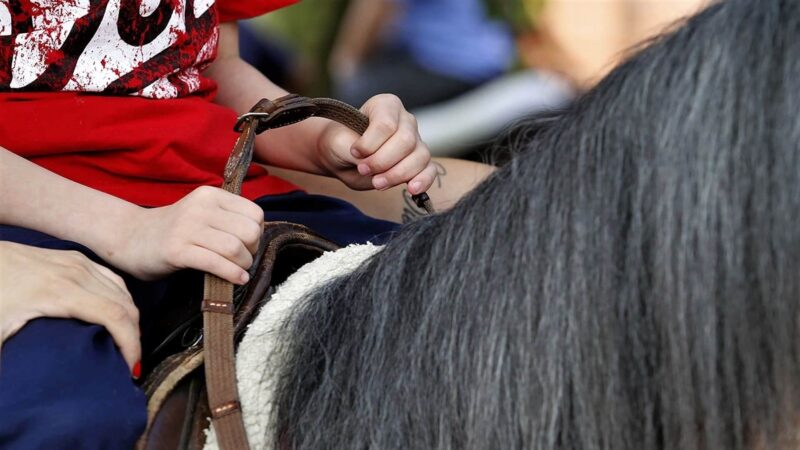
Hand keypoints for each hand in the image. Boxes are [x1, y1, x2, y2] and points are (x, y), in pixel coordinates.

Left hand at [0, 242, 139, 370]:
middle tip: (130, 361)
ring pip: (123, 291)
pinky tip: (117, 313)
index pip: (115, 317)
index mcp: (62, 292)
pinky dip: (122, 299)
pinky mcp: (77, 257)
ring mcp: (79, 262)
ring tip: (126, 342)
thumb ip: (6, 360)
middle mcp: (78, 274)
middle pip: (125, 305)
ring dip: (131, 318)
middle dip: (134, 336)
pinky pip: (113, 279)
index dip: (130, 343)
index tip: (130, 367)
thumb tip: (17, 394)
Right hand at [112, 186, 263, 284]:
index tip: (248, 245)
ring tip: (238, 271)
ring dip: (243, 265)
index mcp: (210, 195)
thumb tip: (259, 237)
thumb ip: (227, 218)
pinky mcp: (176, 250)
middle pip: (249, 232)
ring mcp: (187, 227)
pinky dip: (232, 274)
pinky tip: (236, 280)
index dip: (257, 233)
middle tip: (242, 260)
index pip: (255, 214)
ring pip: (234, 248)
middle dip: (252, 251)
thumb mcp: (202, 213)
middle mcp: (200, 207)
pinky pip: (215, 263)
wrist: (130, 237)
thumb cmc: (174, 230)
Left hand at [316, 94, 437, 194]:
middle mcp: (405, 120)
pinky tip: (412, 189)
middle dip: (382, 161)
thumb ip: (357, 152)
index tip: (355, 152)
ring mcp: (416, 141)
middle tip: (363, 170)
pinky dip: (423, 181)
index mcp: (386, 105)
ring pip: (420, 157)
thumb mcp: (340, 143)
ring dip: (397, 174)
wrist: (342, 158)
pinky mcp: (419, 162)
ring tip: (377, 183)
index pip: (386, 124)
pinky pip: (430, 170)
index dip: (370, 144)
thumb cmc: (341, 143)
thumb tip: (376, 166)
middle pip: (405, 141)